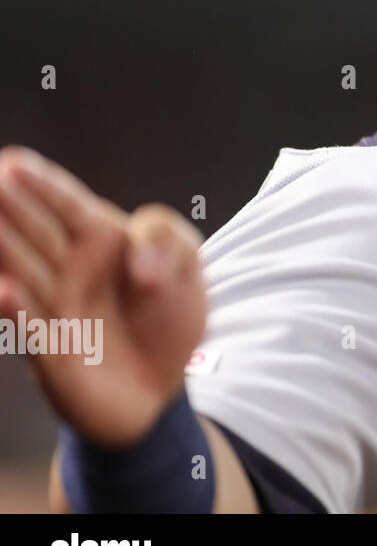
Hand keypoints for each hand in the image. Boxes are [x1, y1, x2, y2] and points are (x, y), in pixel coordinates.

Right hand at [0, 147, 207, 446]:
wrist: (164, 384)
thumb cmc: (169, 315)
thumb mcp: (188, 265)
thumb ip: (166, 239)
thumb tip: (140, 261)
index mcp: (98, 236)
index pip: (67, 203)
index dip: (42, 184)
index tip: (16, 162)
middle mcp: (66, 266)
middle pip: (33, 230)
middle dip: (9, 206)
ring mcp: (53, 306)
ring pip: (20, 270)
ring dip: (3, 248)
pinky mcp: (49, 350)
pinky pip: (28, 325)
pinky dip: (14, 308)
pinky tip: (4, 289)